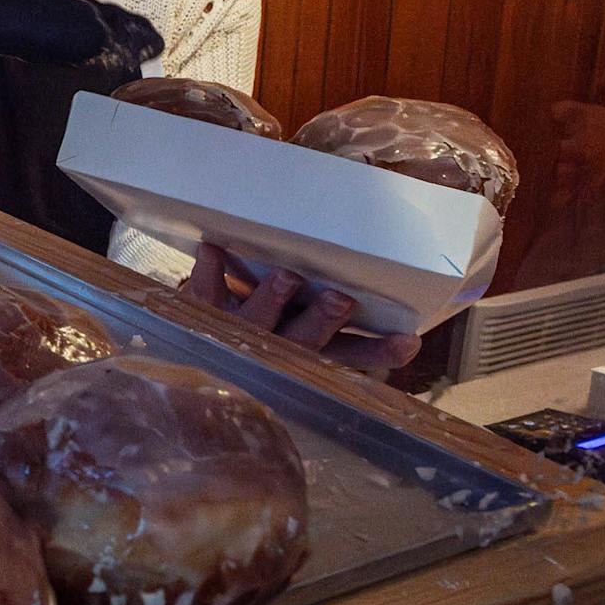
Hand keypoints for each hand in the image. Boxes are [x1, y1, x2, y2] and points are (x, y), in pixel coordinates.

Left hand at [181, 243, 421, 372]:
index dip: (378, 352)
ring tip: (287, 277)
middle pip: (303, 339)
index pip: (348, 355)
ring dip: (271, 299)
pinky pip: (205, 293)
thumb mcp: (304, 325)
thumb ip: (338, 315)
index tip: (408, 341)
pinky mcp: (203, 312)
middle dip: (321, 320)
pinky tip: (212, 250)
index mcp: (306, 350)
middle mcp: (273, 347)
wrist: (197, 345)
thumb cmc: (267, 326)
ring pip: (256, 321)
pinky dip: (208, 272)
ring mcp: (236, 331)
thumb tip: (392, 289)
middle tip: (339, 300)